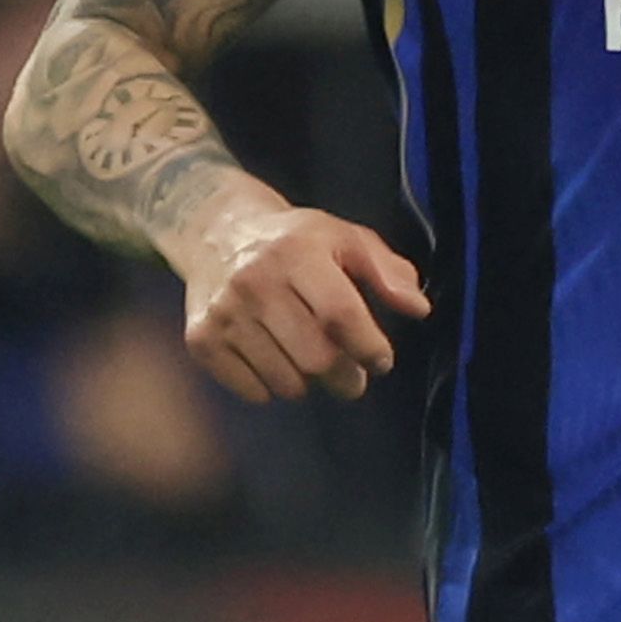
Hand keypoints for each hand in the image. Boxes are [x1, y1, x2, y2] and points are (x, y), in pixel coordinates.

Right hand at [170, 196, 429, 401]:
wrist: (215, 230)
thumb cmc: (294, 240)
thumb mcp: (343, 238)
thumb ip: (387, 271)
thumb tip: (419, 308)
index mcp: (296, 251)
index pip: (340, 315)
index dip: (369, 347)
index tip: (380, 361)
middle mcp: (255, 280)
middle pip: (316, 358)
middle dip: (346, 377)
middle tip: (353, 376)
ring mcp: (224, 312)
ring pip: (287, 382)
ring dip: (309, 383)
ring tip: (311, 361)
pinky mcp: (201, 339)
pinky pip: (253, 391)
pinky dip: (272, 388)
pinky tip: (275, 360)